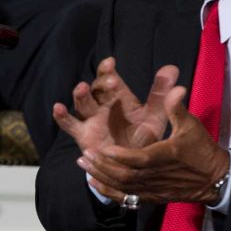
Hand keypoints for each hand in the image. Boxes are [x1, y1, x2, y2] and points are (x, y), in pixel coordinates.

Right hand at [54, 59, 180, 153]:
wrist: (134, 167)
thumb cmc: (143, 137)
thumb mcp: (154, 115)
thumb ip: (161, 94)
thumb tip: (173, 68)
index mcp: (118, 97)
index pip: (109, 78)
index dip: (107, 69)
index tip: (111, 63)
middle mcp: (102, 105)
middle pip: (95, 88)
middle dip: (100, 83)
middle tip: (111, 82)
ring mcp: (90, 120)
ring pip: (81, 104)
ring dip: (81, 95)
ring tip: (82, 88)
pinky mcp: (82, 135)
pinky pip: (69, 124)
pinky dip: (62, 117)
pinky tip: (57, 108)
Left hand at [77, 88, 230, 205]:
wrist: (214, 179)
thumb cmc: (201, 149)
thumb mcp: (191, 126)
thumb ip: (177, 109)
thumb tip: (176, 88)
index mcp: (165, 157)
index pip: (140, 159)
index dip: (121, 156)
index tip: (104, 148)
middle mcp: (156, 176)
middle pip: (125, 175)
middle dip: (103, 165)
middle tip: (85, 153)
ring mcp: (153, 189)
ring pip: (123, 187)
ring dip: (101, 176)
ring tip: (84, 163)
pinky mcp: (152, 198)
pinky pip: (127, 198)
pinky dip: (109, 191)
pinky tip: (94, 182)